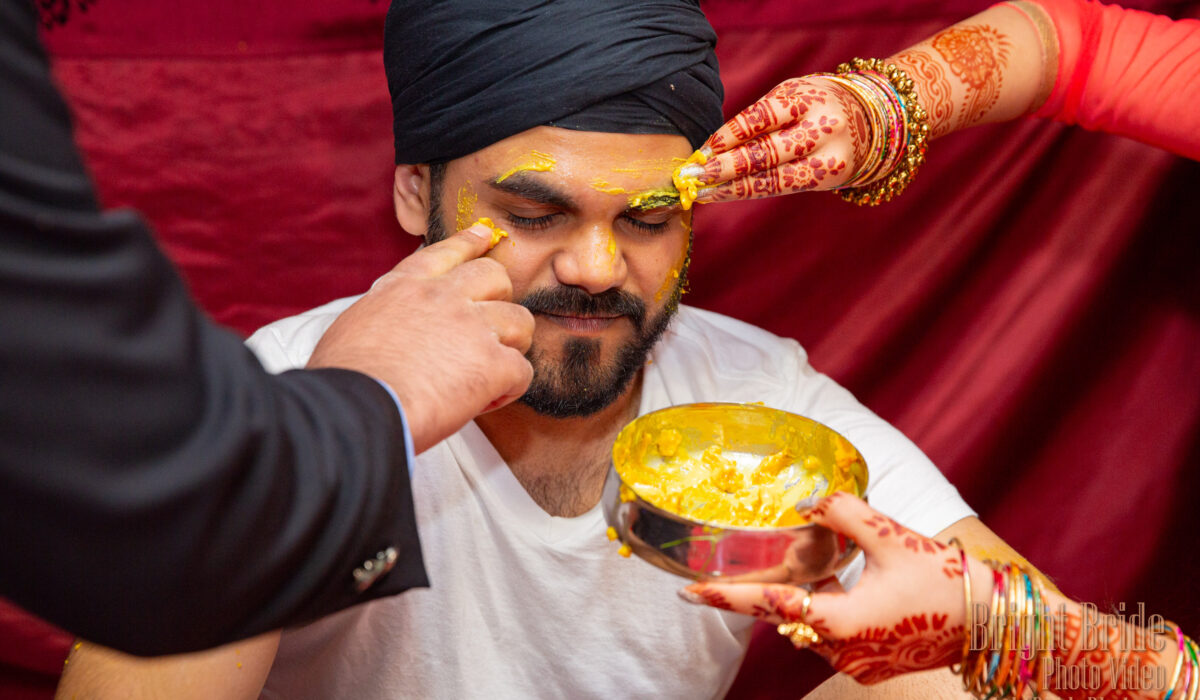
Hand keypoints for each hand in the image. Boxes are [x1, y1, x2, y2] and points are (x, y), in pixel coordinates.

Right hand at [308, 222, 533, 452]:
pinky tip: (483, 402)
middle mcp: (442, 297)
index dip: (470, 242)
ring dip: (511, 346)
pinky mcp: (491, 363)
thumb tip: (391, 331)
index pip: (445, 253)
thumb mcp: (353, 326)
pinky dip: (508, 389)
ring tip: (491, 372)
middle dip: (501, 299)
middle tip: (491, 329)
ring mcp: (471, 327)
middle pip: (494, 276)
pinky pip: (522, 370)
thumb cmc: (345, 379)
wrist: (356, 409)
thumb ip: (384, 316)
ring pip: (520, 320)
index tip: (485, 234)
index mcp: (404, 288)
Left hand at [679, 493, 983, 684]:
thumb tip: (806, 502)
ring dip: (799, 598)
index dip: (725, 597)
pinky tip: (835, 583)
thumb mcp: (891, 534)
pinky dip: (824, 609)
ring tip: (803, 568)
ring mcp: (856, 662)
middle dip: (756, 593)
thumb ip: (842, 513)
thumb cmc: (945, 579)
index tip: (687, 591)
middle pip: (783, 616)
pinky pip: (830, 634)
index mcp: (841, 621)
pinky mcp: (869, 664)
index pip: (769, 605)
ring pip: (806, 625)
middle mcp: (842, 650)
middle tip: (712, 578)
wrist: (992, 621)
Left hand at [680, 76, 870, 203]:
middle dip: (724, 167)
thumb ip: (759, 118)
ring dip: (732, 187)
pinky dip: (749, 191)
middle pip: (766, 152)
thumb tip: (712, 148)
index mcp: (806, 97)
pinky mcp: (829, 177)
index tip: (703, 150)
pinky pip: (782, 187)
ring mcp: (827, 155)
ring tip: (702, 193)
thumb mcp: (792, 96)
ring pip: (773, 177)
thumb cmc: (815, 105)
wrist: (872, 120)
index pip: (760, 118)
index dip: (728, 136)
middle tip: (693, 176)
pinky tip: (724, 194)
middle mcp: (820, 127)